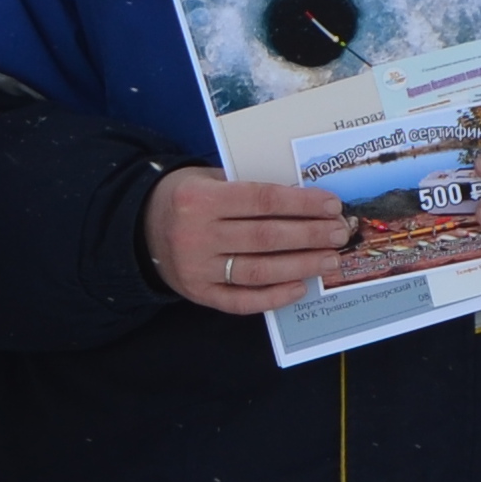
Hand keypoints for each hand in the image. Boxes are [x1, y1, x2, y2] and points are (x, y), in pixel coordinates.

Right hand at [143, 165, 351, 313]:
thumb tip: (306, 204)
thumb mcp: (210, 180)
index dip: (301, 204)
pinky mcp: (198, 294)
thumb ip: (249, 190)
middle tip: (339, 234)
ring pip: (258, 271)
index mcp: (200, 199)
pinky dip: (273, 297)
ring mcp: (196, 269)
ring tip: (329, 261)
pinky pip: (241, 301)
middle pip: (266, 237)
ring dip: (300, 266)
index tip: (332, 206)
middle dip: (309, 236)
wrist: (141, 226)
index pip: (262, 201)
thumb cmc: (188, 198)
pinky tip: (299, 288)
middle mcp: (196, 235)